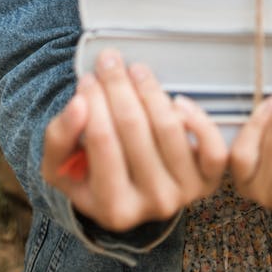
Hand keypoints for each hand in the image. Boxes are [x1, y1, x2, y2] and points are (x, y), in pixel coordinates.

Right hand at [42, 49, 227, 231]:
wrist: (127, 194)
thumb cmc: (91, 172)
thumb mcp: (60, 165)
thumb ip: (60, 136)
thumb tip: (78, 104)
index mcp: (113, 210)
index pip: (103, 141)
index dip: (94, 102)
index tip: (87, 78)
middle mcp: (152, 205)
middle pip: (134, 129)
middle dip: (118, 87)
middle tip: (108, 61)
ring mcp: (183, 192)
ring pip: (168, 128)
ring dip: (150, 90)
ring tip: (135, 69)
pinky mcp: (208, 179)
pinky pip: (212, 147)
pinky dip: (197, 119)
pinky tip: (176, 98)